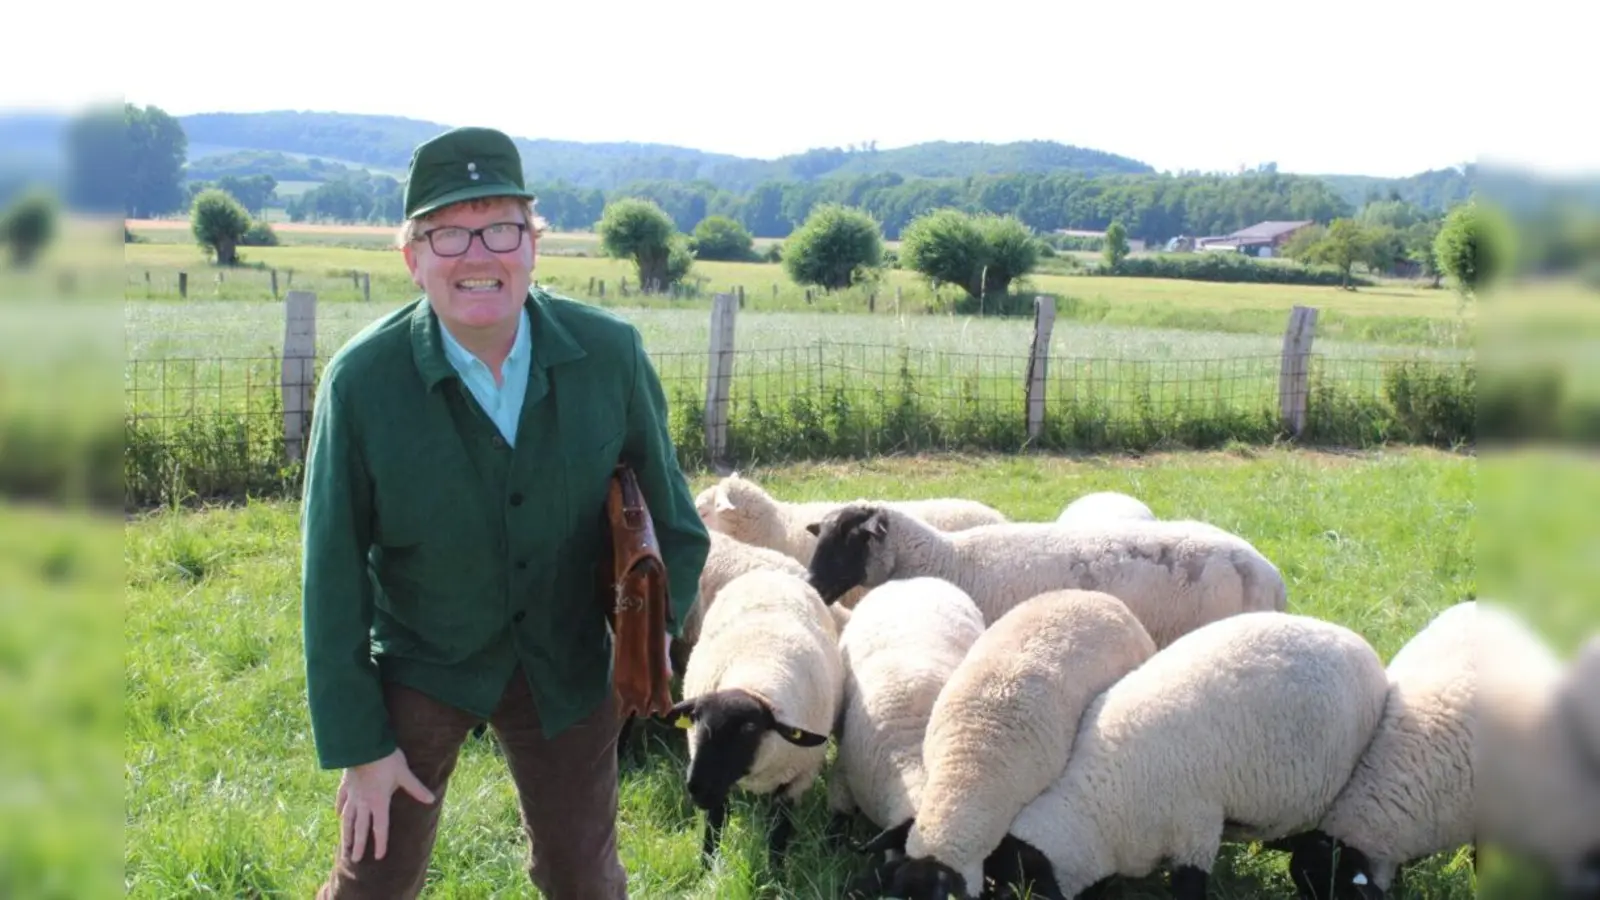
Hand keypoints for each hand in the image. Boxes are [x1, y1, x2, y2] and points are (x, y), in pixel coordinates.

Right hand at [334, 747, 436, 861]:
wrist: (363, 743)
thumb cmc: (386, 758)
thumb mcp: (404, 773)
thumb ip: (416, 788)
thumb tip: (431, 799)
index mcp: (378, 801)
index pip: (380, 827)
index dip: (380, 843)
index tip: (379, 857)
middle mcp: (363, 802)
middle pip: (360, 828)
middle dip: (359, 845)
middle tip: (355, 860)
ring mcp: (352, 794)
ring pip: (347, 818)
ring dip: (346, 833)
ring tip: (344, 847)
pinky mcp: (345, 784)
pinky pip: (341, 800)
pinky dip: (339, 808)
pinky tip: (337, 815)